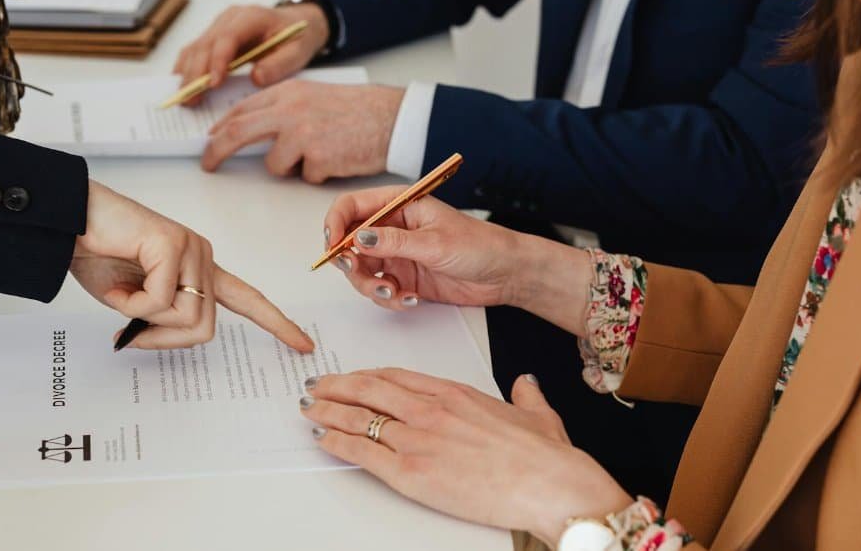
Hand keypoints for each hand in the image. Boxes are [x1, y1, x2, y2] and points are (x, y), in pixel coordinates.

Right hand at [70, 180, 314, 351]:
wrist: (67, 221)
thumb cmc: (96, 254)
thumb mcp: (131, 301)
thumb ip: (157, 319)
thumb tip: (155, 339)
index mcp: (199, 269)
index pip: (247, 299)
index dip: (276, 324)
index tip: (304, 345)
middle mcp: (203, 257)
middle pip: (203, 329)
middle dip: (161, 339)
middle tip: (127, 334)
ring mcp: (191, 248)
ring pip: (186, 318)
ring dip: (144, 320)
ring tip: (119, 295)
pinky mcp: (173, 245)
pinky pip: (160, 301)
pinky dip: (130, 303)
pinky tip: (115, 283)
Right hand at [173, 3, 329, 103]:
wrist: (295, 24)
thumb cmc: (297, 38)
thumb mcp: (297, 52)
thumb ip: (279, 64)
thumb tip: (256, 79)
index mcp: (252, 17)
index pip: (227, 37)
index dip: (217, 60)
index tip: (213, 84)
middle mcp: (230, 18)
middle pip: (205, 44)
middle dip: (196, 73)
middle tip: (192, 99)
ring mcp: (219, 26)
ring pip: (195, 48)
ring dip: (188, 74)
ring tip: (186, 99)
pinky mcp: (214, 36)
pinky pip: (195, 51)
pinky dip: (187, 68)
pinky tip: (184, 85)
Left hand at [201, 80, 403, 181]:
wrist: (391, 118)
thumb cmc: (356, 110)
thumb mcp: (312, 97)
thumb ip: (281, 109)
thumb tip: (250, 129)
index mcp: (287, 92)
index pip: (241, 110)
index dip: (220, 128)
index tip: (210, 140)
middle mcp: (290, 110)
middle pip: (238, 132)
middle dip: (217, 150)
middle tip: (208, 164)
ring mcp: (303, 134)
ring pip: (274, 165)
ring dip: (291, 168)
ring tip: (319, 154)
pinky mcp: (318, 158)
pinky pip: (304, 177)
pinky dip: (318, 174)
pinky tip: (337, 158)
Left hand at [301, 369, 632, 542]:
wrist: (551, 485)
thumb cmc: (545, 457)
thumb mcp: (538, 414)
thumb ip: (524, 396)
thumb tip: (524, 385)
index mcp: (454, 392)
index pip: (396, 376)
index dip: (367, 376)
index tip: (352, 376)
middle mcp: (430, 409)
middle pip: (368, 389)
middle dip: (336, 386)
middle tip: (317, 385)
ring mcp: (418, 439)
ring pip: (358, 416)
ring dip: (327, 411)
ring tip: (309, 408)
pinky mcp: (412, 473)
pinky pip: (362, 452)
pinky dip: (337, 442)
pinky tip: (322, 439)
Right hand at [322, 186, 591, 334]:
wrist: (506, 274)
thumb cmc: (480, 245)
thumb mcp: (434, 242)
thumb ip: (393, 242)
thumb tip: (358, 238)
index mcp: (398, 205)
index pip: (351, 207)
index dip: (335, 224)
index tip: (333, 245)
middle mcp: (392, 229)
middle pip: (349, 243)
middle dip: (350, 263)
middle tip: (362, 274)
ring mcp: (396, 255)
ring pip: (361, 271)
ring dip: (371, 286)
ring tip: (393, 293)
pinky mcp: (404, 278)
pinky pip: (380, 290)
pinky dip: (389, 299)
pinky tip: (410, 300)